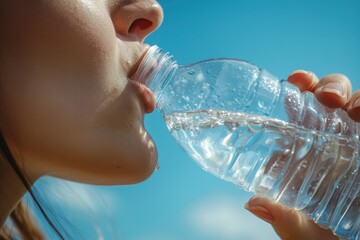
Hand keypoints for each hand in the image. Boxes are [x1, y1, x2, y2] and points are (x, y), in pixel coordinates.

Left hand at [245, 70, 359, 239]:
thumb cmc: (325, 236)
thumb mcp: (302, 230)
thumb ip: (282, 218)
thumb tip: (252, 203)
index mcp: (306, 149)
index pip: (302, 108)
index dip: (301, 88)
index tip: (296, 80)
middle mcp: (333, 140)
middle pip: (332, 98)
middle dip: (330, 86)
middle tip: (326, 97)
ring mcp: (356, 142)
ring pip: (358, 103)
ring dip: (356, 97)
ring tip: (354, 110)